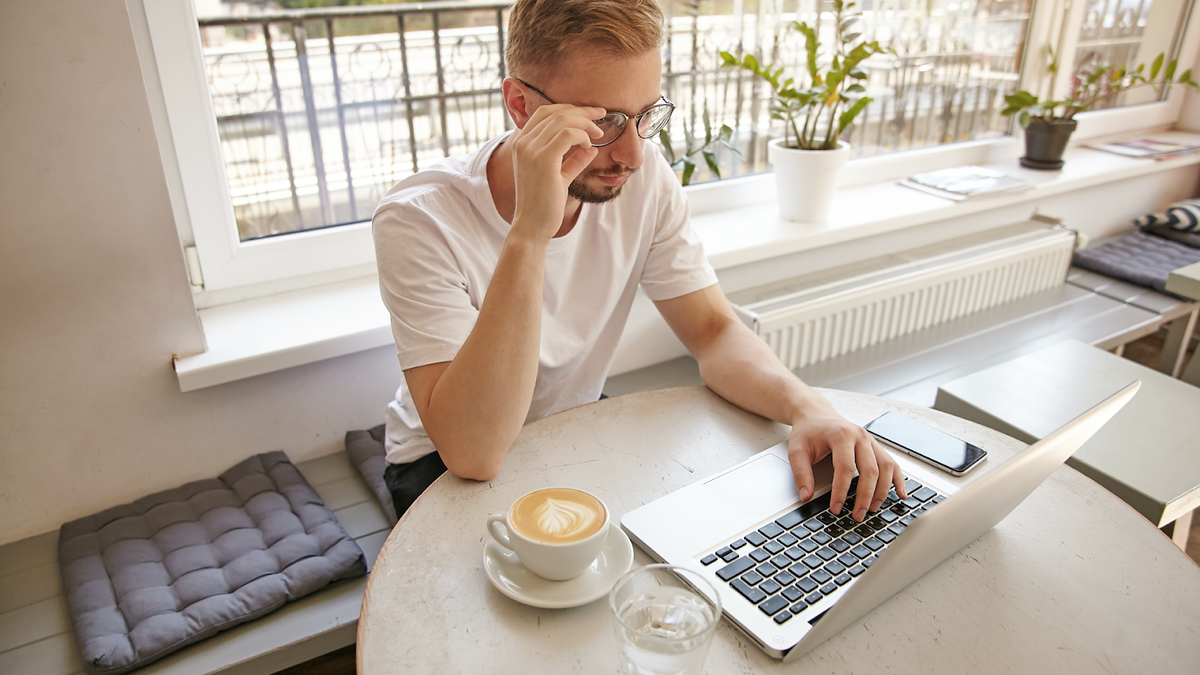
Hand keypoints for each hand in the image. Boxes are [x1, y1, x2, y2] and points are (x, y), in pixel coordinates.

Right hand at [509, 103, 603, 239]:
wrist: (532, 226)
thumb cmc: (544, 204)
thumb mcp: (559, 176)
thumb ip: (572, 160)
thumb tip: (591, 148)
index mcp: (521, 143)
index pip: (545, 112)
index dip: (570, 108)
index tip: (591, 113)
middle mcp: (523, 142)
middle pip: (555, 112)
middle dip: (582, 111)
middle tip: (601, 115)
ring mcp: (530, 150)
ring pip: (563, 120)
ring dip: (585, 122)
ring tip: (599, 133)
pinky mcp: (543, 160)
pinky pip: (568, 134)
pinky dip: (583, 135)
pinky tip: (589, 145)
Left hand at [786, 413, 907, 521]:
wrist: (816, 414)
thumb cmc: (808, 431)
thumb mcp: (796, 449)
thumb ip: (801, 473)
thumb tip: (806, 497)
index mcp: (841, 435)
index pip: (845, 468)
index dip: (841, 491)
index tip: (836, 508)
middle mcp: (860, 436)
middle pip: (870, 470)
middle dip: (865, 496)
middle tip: (858, 515)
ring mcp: (871, 441)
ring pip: (885, 467)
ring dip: (882, 491)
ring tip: (873, 509)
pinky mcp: (876, 446)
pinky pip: (891, 463)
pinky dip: (898, 480)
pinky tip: (901, 494)